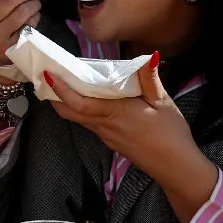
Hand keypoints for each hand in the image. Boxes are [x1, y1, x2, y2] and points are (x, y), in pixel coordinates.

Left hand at [42, 55, 217, 221]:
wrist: (176, 166)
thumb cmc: (171, 133)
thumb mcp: (164, 102)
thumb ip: (150, 79)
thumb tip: (148, 55)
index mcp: (115, 113)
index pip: (79, 102)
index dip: (61, 90)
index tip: (48, 76)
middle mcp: (104, 125)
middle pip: (70, 113)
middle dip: (54, 97)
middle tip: (46, 79)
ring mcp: (105, 136)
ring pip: (78, 119)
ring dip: (65, 105)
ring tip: (60, 86)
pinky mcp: (110, 142)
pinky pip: (89, 124)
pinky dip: (80, 112)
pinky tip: (86, 102)